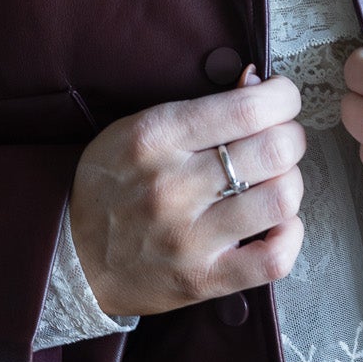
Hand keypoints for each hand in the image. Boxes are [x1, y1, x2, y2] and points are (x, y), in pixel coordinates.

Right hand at [68, 68, 305, 316]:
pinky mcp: (203, 280)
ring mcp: (189, 238)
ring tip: (273, 183)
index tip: (281, 101)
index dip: (283, 98)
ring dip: (289, 184)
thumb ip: (198, 108)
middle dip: (291, 138)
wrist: (71, 259)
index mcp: (155, 137)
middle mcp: (174, 186)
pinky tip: (276, 224)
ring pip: (281, 199)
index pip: (248, 108)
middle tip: (279, 142)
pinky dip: (289, 236)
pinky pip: (273, 259)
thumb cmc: (110, 187)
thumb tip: (257, 82)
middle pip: (275, 149)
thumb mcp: (136, 130)